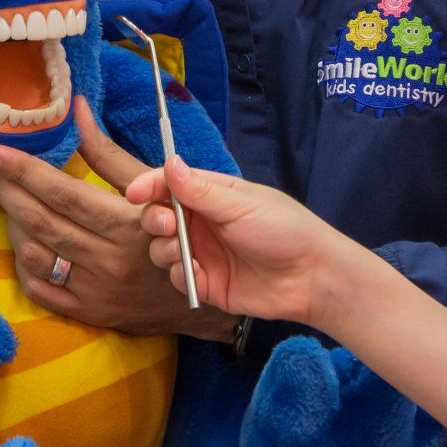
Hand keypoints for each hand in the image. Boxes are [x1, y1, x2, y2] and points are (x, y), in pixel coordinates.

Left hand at [0, 98, 237, 338]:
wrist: (203, 302)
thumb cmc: (179, 230)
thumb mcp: (153, 186)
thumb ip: (107, 151)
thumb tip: (77, 108)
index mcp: (127, 223)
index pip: (62, 193)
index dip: (20, 169)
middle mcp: (108, 260)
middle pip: (39, 220)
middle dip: (1, 187)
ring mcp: (95, 291)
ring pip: (33, 253)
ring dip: (12, 221)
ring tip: (4, 195)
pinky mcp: (88, 314)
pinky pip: (39, 287)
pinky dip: (23, 260)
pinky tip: (22, 236)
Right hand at [127, 158, 354, 329]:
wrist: (311, 277)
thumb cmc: (283, 229)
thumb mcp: (240, 205)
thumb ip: (200, 190)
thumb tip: (169, 161)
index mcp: (213, 196)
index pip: (171, 184)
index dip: (150, 186)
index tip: (135, 193)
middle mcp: (203, 223)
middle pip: (159, 216)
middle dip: (155, 218)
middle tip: (168, 224)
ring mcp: (203, 254)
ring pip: (162, 248)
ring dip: (163, 248)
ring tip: (179, 251)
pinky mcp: (207, 284)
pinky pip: (178, 278)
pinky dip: (180, 275)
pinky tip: (196, 274)